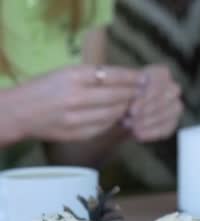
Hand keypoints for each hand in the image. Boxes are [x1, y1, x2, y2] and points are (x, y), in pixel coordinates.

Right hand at [14, 65, 140, 140]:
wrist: (19, 112)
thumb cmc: (45, 88)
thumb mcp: (66, 73)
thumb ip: (93, 76)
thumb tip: (126, 79)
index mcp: (73, 76)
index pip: (112, 75)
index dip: (132, 78)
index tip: (144, 78)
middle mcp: (76, 96)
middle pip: (117, 95)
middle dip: (133, 94)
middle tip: (143, 93)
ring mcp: (77, 117)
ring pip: (114, 113)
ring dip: (126, 108)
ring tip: (133, 104)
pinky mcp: (78, 133)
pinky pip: (105, 126)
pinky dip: (114, 120)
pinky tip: (118, 116)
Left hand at [127, 65, 182, 141]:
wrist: (118, 111)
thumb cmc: (120, 95)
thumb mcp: (120, 88)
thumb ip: (128, 90)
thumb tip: (132, 100)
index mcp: (161, 73)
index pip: (160, 81)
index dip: (147, 95)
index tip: (132, 108)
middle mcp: (172, 88)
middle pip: (165, 98)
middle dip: (146, 109)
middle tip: (130, 117)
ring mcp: (175, 106)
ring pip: (167, 114)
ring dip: (147, 121)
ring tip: (130, 126)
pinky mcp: (173, 122)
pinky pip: (166, 128)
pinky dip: (151, 132)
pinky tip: (137, 135)